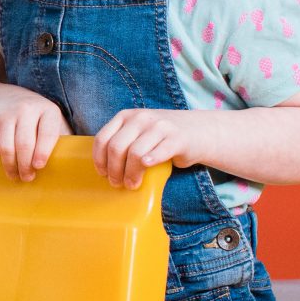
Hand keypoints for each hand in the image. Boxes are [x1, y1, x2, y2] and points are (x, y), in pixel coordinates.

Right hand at [0, 88, 69, 181]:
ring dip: (9, 165)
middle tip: (28, 178)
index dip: (42, 152)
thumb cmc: (41, 121)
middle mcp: (27, 109)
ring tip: (15, 175)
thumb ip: (64, 141)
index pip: (46, 133)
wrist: (12, 99)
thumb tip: (71, 167)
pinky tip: (0, 157)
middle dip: (25, 165)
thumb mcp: (56, 124)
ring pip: (5, 145)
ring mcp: (7, 113)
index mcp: (48, 111)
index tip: (39, 166)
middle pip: (24, 143)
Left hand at [92, 108, 207, 190]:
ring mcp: (159, 126)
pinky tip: (146, 170)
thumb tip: (104, 168)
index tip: (103, 174)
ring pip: (135, 153)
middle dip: (114, 170)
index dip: (100, 159)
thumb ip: (123, 141)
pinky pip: (158, 153)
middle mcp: (141, 118)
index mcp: (126, 116)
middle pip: (117, 148)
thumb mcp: (139, 132)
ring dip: (131, 173)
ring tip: (132, 184)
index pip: (103, 138)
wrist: (199, 131)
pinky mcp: (177, 138)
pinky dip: (149, 162)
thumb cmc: (162, 137)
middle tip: (117, 183)